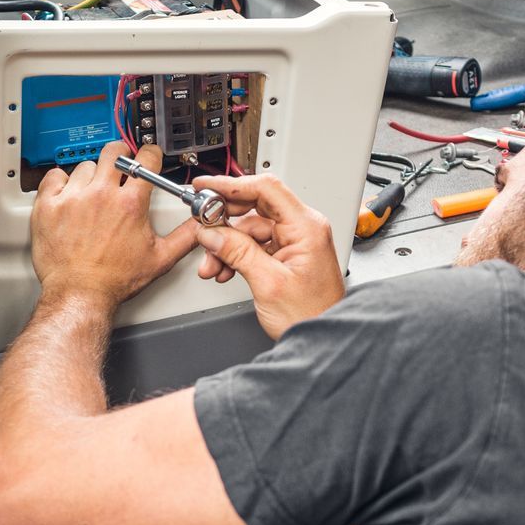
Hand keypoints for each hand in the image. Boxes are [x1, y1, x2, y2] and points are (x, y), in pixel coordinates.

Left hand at [32, 141, 199, 307]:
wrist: (80, 294)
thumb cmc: (114, 280)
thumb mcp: (160, 259)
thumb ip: (186, 237)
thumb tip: (200, 224)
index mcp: (130, 204)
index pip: (146, 159)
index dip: (150, 155)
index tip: (148, 156)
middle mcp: (101, 195)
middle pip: (114, 152)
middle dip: (121, 155)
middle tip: (120, 166)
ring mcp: (73, 198)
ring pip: (85, 166)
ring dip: (92, 176)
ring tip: (93, 194)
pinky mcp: (48, 205)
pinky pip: (54, 176)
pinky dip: (61, 182)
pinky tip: (68, 195)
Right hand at [189, 173, 344, 338]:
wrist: (322, 339)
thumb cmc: (312, 315)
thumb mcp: (268, 283)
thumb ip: (237, 252)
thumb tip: (212, 232)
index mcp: (306, 227)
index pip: (265, 189)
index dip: (231, 185)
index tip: (206, 187)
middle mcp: (303, 229)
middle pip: (255, 208)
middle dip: (224, 222)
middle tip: (203, 229)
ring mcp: (295, 241)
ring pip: (250, 230)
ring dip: (227, 246)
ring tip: (212, 265)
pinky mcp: (288, 254)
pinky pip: (255, 245)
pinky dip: (236, 255)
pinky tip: (224, 269)